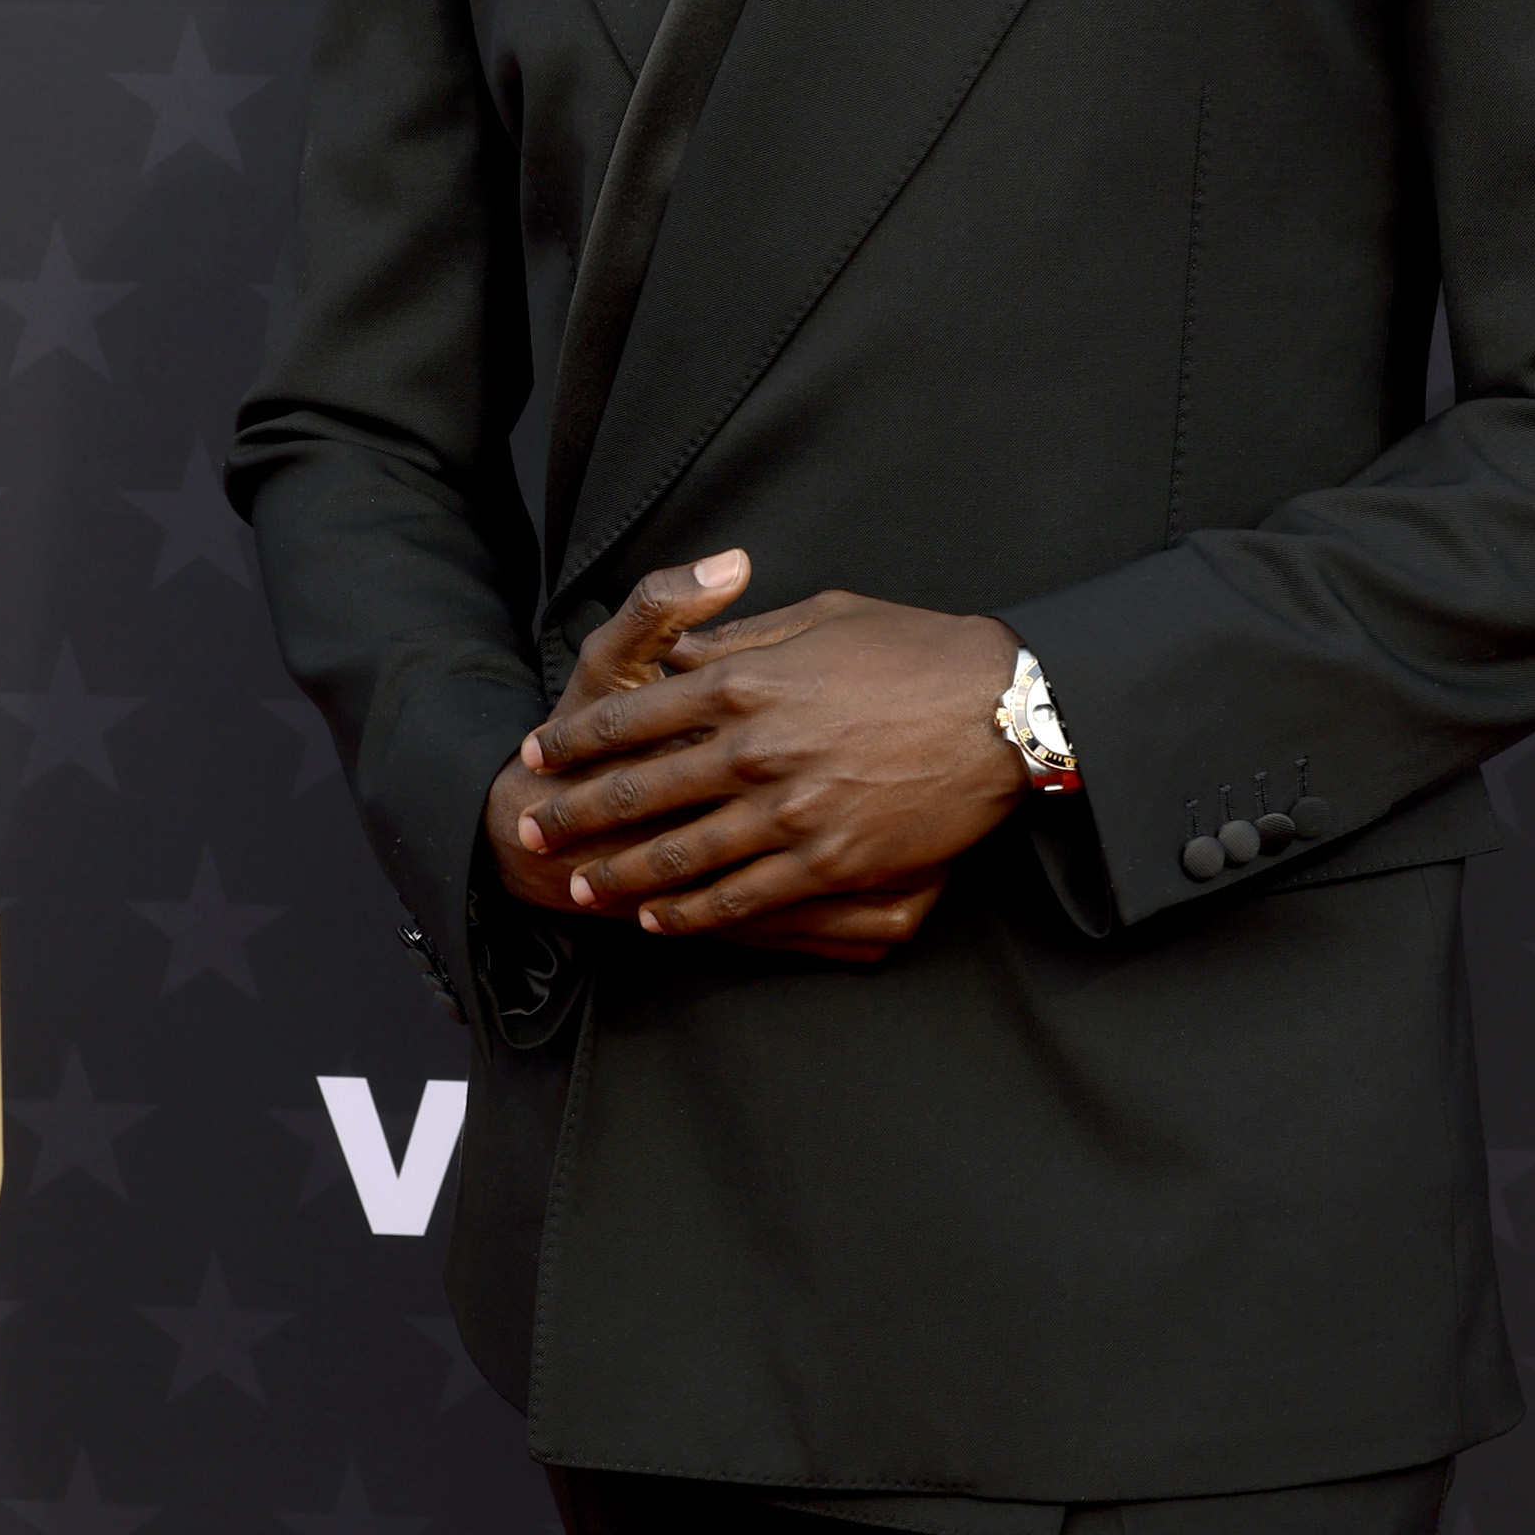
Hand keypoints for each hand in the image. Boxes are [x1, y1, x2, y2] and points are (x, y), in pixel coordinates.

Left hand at [525, 584, 1025, 937]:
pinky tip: (660, 919)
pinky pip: (739, 897)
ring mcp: (787, 812)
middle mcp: (752, 749)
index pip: (633, 714)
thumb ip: (743, 635)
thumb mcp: (823, 615)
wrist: (1001, 708)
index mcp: (746, 681)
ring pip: (677, 855)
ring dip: (619, 875)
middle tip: (532, 831)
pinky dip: (691, 912)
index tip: (539, 754)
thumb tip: (685, 655)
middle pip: (636, 791)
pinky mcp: (825, 861)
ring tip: (581, 889)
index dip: (576, 738)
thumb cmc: (917, 649)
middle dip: (574, 814)